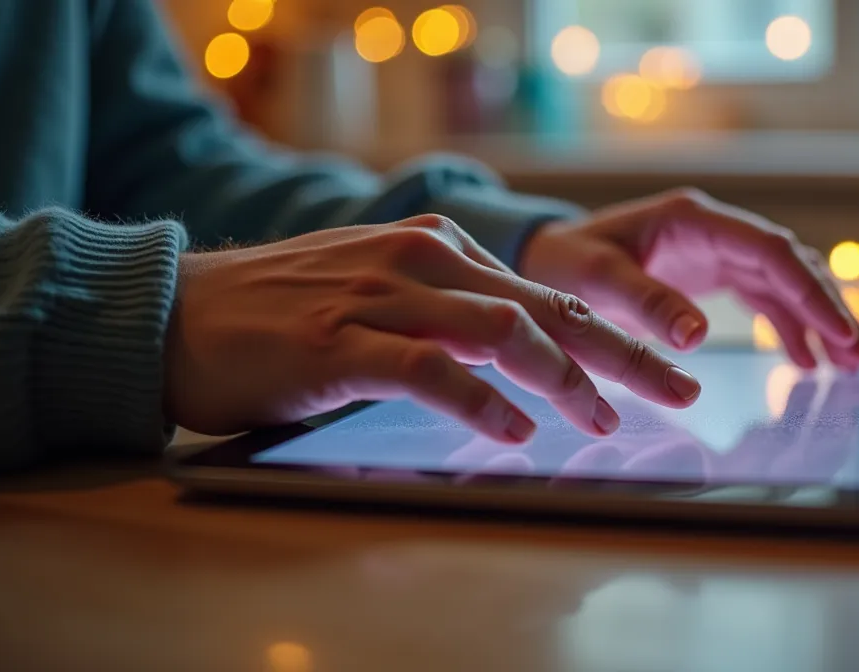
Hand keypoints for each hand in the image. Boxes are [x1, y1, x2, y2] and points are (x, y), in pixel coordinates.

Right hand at [164, 215, 700, 439]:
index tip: (665, 371)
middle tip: (677, 393)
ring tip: (600, 421)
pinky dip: (480, 399)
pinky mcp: (341, 341)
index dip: (614, 334)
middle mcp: (420, 261)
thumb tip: (522, 359)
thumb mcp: (381, 294)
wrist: (180, 313)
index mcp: (437, 249)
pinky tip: (513, 430)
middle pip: (545, 308)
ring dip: (562, 378)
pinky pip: (430, 367)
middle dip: (621, 353)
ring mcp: (381, 296)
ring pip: (500, 331)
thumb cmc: (285, 316)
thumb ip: (448, 314)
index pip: (546, 293)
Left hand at [520, 188, 858, 370]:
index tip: (839, 332)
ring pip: (784, 281)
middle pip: (789, 264)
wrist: (547, 256)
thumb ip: (646, 303)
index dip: (809, 291)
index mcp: (693, 220)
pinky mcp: (713, 273)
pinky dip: (788, 326)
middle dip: (828, 308)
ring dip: (817, 319)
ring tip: (851, 363)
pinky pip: (764, 297)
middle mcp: (714, 229)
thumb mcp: (596, 282)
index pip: (769, 251)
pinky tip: (807, 361)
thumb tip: (697, 336)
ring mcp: (717, 250)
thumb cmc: (566, 262)